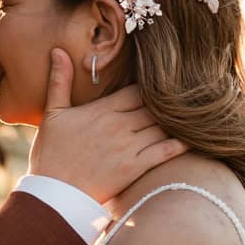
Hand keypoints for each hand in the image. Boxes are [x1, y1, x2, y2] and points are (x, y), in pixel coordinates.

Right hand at [26, 49, 185, 203]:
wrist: (53, 194)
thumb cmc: (51, 155)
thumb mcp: (53, 114)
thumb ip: (60, 81)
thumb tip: (58, 50)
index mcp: (103, 110)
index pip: (137, 90)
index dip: (151, 88)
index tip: (161, 87)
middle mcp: (119, 125)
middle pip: (154, 106)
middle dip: (167, 103)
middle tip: (183, 100)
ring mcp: (129, 147)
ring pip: (162, 126)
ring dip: (176, 121)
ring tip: (191, 116)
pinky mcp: (135, 168)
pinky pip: (165, 151)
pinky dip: (181, 144)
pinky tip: (194, 138)